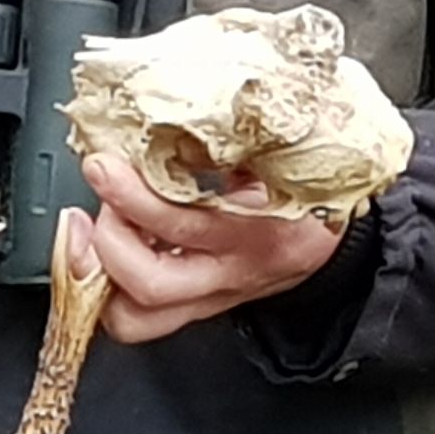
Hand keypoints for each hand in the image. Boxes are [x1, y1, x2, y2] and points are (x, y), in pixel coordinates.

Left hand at [66, 153, 342, 343]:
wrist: (345, 237)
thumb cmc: (316, 187)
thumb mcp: (285, 152)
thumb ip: (233, 137)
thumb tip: (175, 114)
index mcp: (258, 232)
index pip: (182, 225)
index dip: (131, 197)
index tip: (104, 166)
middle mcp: (231, 275)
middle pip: (148, 284)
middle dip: (106, 241)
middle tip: (95, 205)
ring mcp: (212, 298)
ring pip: (137, 319)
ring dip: (97, 277)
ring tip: (89, 234)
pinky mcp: (198, 307)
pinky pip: (141, 317)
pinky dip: (109, 284)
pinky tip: (109, 248)